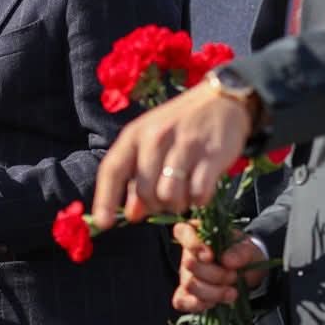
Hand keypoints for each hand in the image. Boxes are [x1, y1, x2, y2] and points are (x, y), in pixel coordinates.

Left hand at [92, 84, 252, 225]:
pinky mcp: (213, 154)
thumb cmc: (179, 126)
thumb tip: (131, 215)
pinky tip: (200, 189)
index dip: (104, 200)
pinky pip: (199, 193)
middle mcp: (156, 138)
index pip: (112, 170)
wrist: (221, 100)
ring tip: (183, 194)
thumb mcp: (150, 143)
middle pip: (144, 191)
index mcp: (134, 135)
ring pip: (169, 196)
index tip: (103, 223)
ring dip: (176, 204)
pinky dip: (199, 199)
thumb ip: (137, 177)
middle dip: (153, 205)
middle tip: (164, 200)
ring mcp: (185, 145)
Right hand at [172, 222, 268, 312]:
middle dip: (215, 275)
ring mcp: (186, 275)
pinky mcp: (187, 294)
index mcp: (198, 234)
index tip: (210, 256)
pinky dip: (197, 304)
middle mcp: (188, 254)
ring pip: (189, 285)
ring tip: (233, 292)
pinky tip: (214, 304)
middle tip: (234, 275)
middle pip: (189, 265)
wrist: (249, 272)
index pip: (183, 232)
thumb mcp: (249, 249)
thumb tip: (227, 260)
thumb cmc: (245, 255)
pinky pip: (182, 302)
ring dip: (214, 292)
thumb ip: (241, 252)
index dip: (192, 244)